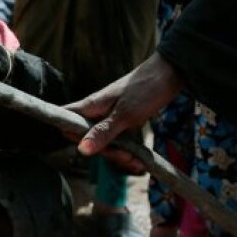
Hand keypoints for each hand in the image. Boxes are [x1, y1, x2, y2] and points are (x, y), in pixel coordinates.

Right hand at [63, 53, 183, 155]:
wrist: (170, 74)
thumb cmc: (145, 89)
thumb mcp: (125, 115)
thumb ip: (102, 132)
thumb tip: (81, 150)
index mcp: (91, 107)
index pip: (67, 122)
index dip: (71, 137)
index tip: (88, 149)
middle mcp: (98, 113)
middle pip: (89, 139)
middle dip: (106, 153)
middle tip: (126, 157)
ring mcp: (112, 118)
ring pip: (107, 143)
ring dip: (120, 156)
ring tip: (137, 162)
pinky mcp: (125, 122)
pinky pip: (121, 142)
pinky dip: (129, 152)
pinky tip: (140, 161)